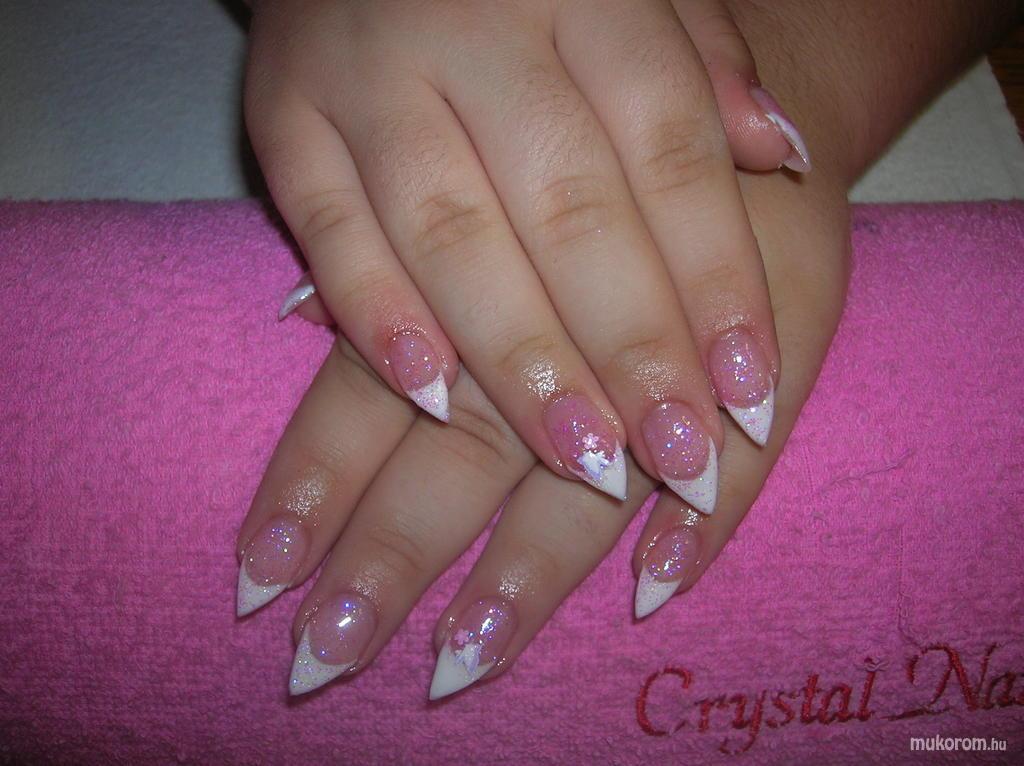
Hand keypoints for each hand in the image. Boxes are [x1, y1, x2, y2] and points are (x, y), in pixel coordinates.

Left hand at [235, 153, 848, 696]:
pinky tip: (656, 586)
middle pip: (458, 459)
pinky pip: (739, 461)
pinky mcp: (780, 358)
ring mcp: (666, 357)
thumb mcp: (482, 170)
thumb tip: (296, 315)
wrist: (741, 111)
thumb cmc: (591, 144)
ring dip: (526, 574)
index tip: (259, 573)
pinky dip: (703, 525)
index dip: (314, 481)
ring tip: (465, 656)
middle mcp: (555, 330)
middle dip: (392, 557)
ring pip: (585, 484)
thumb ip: (399, 255)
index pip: (371, 394)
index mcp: (471, 283)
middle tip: (326, 655)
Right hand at [245, 0, 810, 508]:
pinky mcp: (281, 115)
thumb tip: (778, 151)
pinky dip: (375, 315)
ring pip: (450, 236)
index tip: (748, 392)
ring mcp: (366, 72)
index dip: (713, 276)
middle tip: (680, 453)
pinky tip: (431, 398)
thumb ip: (704, 56)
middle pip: (567, 208)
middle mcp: (472, 28)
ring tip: (585, 459)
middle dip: (630, 345)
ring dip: (520, 358)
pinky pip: (326, 228)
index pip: (667, 148)